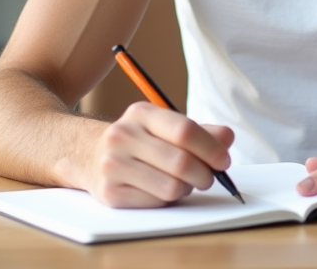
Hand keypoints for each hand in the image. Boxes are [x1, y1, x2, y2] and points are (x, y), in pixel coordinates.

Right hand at [82, 101, 234, 207]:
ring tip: (184, 182)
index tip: (225, 161)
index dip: (211, 148)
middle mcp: (122, 136)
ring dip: (187, 188)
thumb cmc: (139, 141)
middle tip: (210, 177)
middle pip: (181, 162)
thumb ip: (199, 131)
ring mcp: (112, 165)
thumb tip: (227, 138)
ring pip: (171, 187)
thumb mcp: (165, 126)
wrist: (89, 155)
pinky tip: (163, 190)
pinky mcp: (109, 193)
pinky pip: (155, 203)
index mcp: (141, 113)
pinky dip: (168, 200)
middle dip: (205, 174)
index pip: (185, 131)